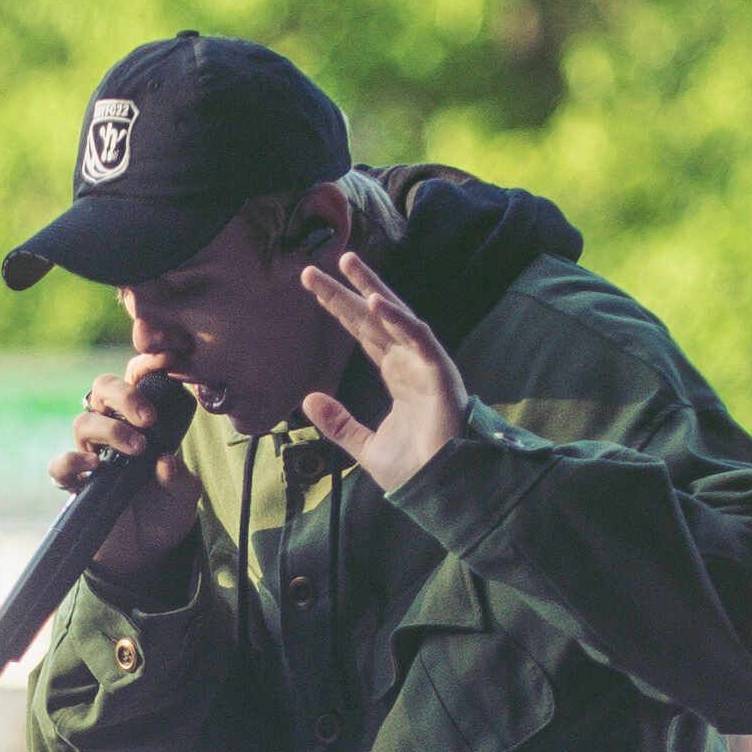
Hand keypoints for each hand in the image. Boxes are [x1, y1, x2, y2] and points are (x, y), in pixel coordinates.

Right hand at [48, 357, 200, 578]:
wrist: (149, 551)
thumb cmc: (166, 510)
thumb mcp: (185, 493)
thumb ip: (179, 477)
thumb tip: (164, 462)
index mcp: (141, 420)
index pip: (136, 380)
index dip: (145, 365)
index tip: (165, 362)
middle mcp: (112, 430)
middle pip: (102, 389)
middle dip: (123, 394)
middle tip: (148, 419)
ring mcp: (92, 455)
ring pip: (83, 422)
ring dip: (109, 430)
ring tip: (137, 449)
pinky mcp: (76, 484)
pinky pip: (61, 466)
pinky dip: (73, 462)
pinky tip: (95, 467)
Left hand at [294, 253, 468, 494]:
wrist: (443, 489)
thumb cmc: (415, 469)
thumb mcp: (364, 445)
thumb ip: (338, 422)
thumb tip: (308, 399)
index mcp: (396, 374)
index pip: (363, 333)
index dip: (340, 309)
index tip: (313, 288)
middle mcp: (410, 362)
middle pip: (374, 318)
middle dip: (347, 291)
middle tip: (316, 268)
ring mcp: (425, 364)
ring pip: (396, 317)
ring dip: (372, 289)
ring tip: (347, 262)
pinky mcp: (439, 373)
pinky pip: (419, 339)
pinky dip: (399, 320)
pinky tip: (376, 302)